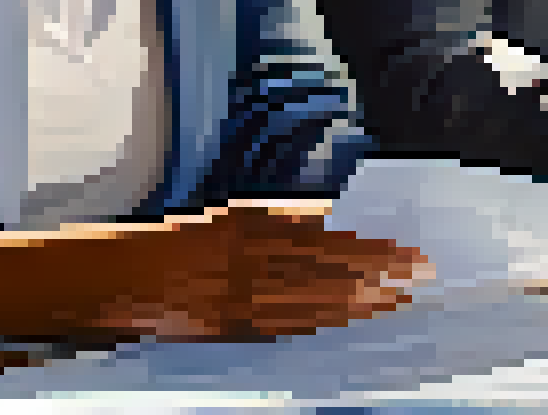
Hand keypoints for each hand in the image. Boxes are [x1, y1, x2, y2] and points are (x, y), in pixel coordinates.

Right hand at [78, 202, 428, 340]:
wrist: (125, 281)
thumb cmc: (186, 242)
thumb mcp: (237, 218)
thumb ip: (285, 222)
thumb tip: (332, 221)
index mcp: (256, 233)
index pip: (331, 243)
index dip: (374, 251)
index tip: (410, 253)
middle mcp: (252, 266)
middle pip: (331, 274)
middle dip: (380, 277)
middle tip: (422, 278)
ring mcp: (243, 301)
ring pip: (316, 304)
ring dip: (361, 303)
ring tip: (397, 301)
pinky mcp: (235, 330)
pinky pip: (289, 327)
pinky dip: (323, 323)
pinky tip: (350, 321)